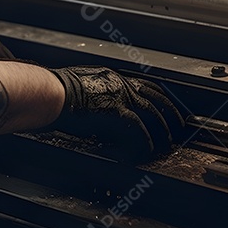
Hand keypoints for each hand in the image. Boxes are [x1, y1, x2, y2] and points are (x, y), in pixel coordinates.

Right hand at [48, 67, 183, 161]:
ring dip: (162, 130)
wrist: (48, 93)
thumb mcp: (78, 87)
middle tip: (180, 126)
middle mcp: (119, 83)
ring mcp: (119, 96)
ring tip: (168, 144)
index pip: (145, 85)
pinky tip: (146, 151)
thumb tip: (96, 111)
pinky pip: (139, 130)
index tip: (168, 107)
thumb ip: (94, 96)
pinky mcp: (116, 111)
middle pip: (155, 97)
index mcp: (111, 77)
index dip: (160, 98)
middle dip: (171, 113)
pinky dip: (145, 142)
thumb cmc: (54, 93)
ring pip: (153, 113)